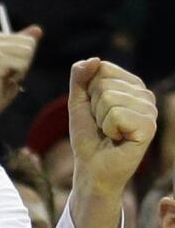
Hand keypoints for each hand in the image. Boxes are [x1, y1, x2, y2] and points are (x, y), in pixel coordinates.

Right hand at [0, 26, 42, 116]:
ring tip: (4, 78)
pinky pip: (22, 64)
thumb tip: (38, 29)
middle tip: (7, 75)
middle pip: (29, 45)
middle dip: (24, 63)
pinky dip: (17, 76)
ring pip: (27, 54)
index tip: (8, 68)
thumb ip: (24, 45)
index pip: (28, 40)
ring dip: (20, 71)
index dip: (24, 58)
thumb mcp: (15, 62)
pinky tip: (3, 82)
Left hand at [69, 57, 156, 200]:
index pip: (102, 68)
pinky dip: (108, 129)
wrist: (92, 169)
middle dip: (93, 107)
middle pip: (104, 83)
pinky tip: (118, 139)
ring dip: (100, 120)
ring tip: (110, 133)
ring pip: (109, 98)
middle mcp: (145, 95)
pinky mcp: (149, 126)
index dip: (88, 92)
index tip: (95, 110)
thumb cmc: (88, 137)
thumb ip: (80, 78)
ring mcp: (151, 110)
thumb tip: (94, 59)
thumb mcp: (78, 102)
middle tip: (102, 125)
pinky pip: (116, 114)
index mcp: (132, 85)